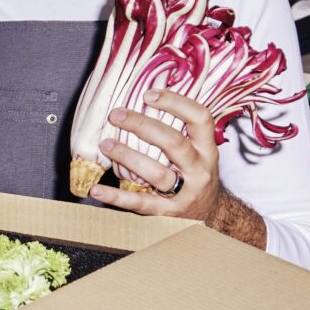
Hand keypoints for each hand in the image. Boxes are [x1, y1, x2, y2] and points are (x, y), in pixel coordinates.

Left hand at [90, 87, 218, 219]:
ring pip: (156, 172)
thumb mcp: (199, 152)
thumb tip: (145, 99)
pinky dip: (116, 197)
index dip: (176, 102)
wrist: (211, 215)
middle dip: (143, 126)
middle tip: (117, 115)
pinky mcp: (167, 212)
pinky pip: (140, 203)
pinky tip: (97, 190)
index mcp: (207, 149)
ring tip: (106, 144)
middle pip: (174, 142)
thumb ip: (179, 131)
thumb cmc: (195, 174)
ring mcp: (185, 192)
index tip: (148, 94)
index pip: (200, 118)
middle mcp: (199, 169)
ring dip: (128, 156)